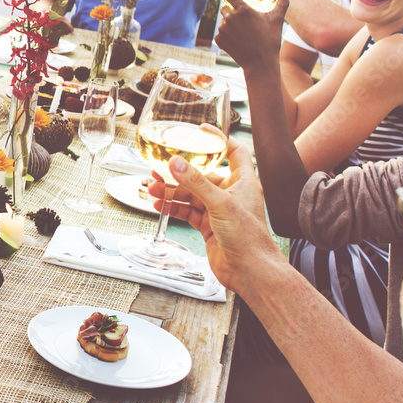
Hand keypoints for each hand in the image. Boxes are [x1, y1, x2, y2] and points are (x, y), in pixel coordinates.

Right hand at [147, 137, 272, 291]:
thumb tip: (177, 163)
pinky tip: (160, 206)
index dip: (218, 139)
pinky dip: (174, 208)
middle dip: (180, 173)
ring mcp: (219, 211)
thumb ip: (196, 182)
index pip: (233, 151)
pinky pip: (188, 212)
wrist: (250, 272)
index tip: (201, 130)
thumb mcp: (220, 204)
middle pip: (202, 176)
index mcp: (243, 182)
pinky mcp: (209, 227)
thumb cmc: (248, 238)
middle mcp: (231, 194)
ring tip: (152, 189)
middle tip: (159, 169)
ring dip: (172, 192)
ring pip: (192, 195)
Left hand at [213, 0, 289, 73]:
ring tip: (243, 35)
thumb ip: (282, 3)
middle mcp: (231, 18)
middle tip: (244, 24)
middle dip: (232, 12)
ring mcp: (223, 29)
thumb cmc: (270, 41)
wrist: (260, 64)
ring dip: (230, 25)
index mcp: (243, 10)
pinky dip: (227, 36)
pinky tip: (238, 42)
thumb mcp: (277, 20)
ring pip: (223, 21)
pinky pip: (220, 33)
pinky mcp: (219, 39)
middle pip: (225, 8)